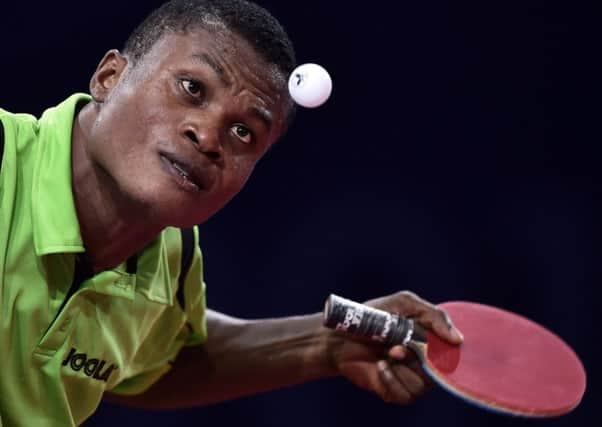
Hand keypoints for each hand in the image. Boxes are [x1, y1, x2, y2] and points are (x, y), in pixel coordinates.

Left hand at [325, 291, 463, 404]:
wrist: (338, 335)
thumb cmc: (371, 316)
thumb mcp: (404, 303)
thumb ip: (434, 315)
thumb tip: (458, 340)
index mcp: (430, 340)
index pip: (452, 352)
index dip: (444, 350)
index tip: (425, 340)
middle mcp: (423, 361)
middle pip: (439, 371)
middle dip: (417, 359)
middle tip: (396, 348)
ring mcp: (409, 377)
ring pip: (423, 385)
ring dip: (403, 369)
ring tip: (386, 354)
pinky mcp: (394, 390)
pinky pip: (406, 395)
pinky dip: (392, 381)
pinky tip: (380, 367)